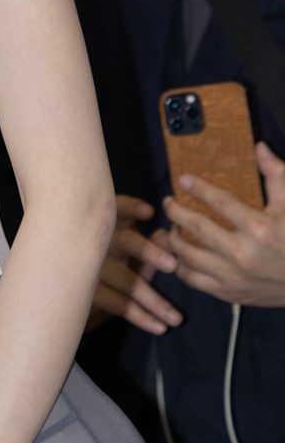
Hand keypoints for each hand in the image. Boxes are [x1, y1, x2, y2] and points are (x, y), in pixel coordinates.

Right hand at [86, 194, 182, 334]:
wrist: (72, 288)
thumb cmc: (110, 258)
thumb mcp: (126, 245)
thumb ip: (147, 242)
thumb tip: (167, 235)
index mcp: (107, 223)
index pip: (116, 208)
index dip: (131, 207)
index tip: (150, 212)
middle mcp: (98, 242)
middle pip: (123, 241)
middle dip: (148, 252)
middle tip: (173, 265)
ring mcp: (92, 267)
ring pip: (125, 280)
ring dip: (153, 299)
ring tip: (176, 318)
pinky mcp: (89, 292)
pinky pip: (118, 304)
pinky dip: (140, 316)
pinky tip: (159, 327)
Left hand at [162, 141, 284, 306]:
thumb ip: (276, 175)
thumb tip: (259, 148)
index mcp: (259, 229)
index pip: (219, 202)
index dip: (198, 188)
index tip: (183, 179)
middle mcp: (242, 254)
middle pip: (196, 228)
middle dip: (176, 212)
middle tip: (168, 202)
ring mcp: (233, 277)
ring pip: (188, 256)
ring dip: (174, 239)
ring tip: (172, 228)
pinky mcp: (229, 294)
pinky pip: (193, 280)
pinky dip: (180, 266)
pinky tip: (179, 254)